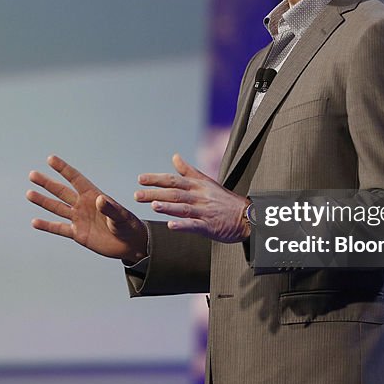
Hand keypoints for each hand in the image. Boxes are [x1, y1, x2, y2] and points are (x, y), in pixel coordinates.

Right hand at [27, 155, 148, 261]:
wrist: (129, 244)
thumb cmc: (128, 226)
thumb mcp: (121, 216)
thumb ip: (110, 208)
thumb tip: (100, 200)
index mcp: (93, 196)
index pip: (75, 179)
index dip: (63, 169)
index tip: (50, 159)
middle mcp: (83, 205)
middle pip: (61, 191)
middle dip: (47, 183)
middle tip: (32, 174)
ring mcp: (79, 219)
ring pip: (57, 208)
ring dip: (43, 201)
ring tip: (29, 193)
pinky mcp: (78, 234)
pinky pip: (60, 228)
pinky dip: (47, 226)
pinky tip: (35, 222)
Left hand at [135, 153, 249, 242]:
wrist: (246, 215)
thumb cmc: (224, 199)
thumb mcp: (207, 181)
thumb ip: (188, 171)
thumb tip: (175, 157)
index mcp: (197, 186)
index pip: (174, 180)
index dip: (156, 179)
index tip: (140, 179)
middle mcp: (199, 197)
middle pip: (175, 194)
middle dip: (155, 194)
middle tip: (137, 195)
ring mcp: (204, 212)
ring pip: (184, 208)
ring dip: (168, 207)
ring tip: (153, 206)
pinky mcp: (210, 226)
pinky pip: (195, 226)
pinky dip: (183, 226)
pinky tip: (171, 226)